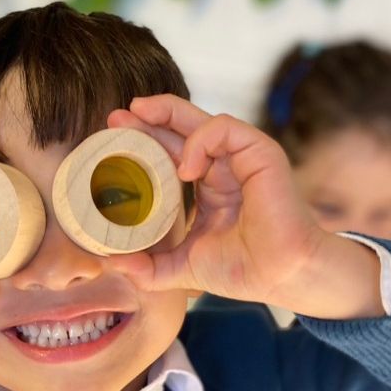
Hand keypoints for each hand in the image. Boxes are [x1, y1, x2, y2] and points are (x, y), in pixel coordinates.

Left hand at [107, 95, 383, 318]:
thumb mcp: (182, 269)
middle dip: (148, 118)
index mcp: (210, 190)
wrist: (280, 275)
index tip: (115, 139)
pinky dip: (199, 141)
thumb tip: (110, 262)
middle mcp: (225, 169)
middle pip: (182, 131)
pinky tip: (184, 168)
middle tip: (116, 116)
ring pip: (201, 120)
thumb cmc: (243, 271)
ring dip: (166, 114)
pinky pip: (223, 129)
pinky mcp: (259, 152)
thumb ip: (148, 268)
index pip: (173, 155)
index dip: (145, 144)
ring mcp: (242, 159)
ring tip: (137, 117)